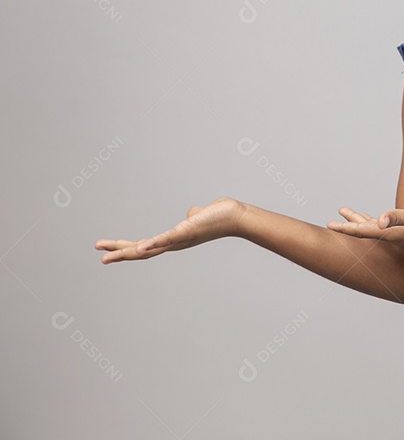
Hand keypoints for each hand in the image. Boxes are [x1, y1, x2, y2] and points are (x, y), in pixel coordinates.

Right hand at [95, 196, 246, 263]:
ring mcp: (178, 239)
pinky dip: (152, 243)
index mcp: (173, 240)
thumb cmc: (218, 216)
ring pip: (148, 249)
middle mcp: (174, 243)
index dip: (126, 248)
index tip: (107, 249)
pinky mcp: (185, 232)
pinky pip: (166, 239)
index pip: (145, 246)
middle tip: (100, 256)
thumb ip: (190, 217)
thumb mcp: (197, 216)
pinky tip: (138, 247)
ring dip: (126, 253)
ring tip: (106, 257)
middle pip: (141, 252)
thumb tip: (189, 214)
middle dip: (119, 254)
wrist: (235, 217)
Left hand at [327, 205, 403, 254]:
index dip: (346, 228)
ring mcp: (402, 233)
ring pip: (375, 227)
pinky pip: (387, 225)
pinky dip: (377, 221)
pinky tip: (377, 218)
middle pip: (365, 230)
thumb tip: (379, 221)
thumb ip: (398, 218)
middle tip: (330, 223)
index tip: (329, 226)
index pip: (363, 231)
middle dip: (348, 225)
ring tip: (348, 212)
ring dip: (360, 220)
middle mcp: (394, 235)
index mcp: (392, 233)